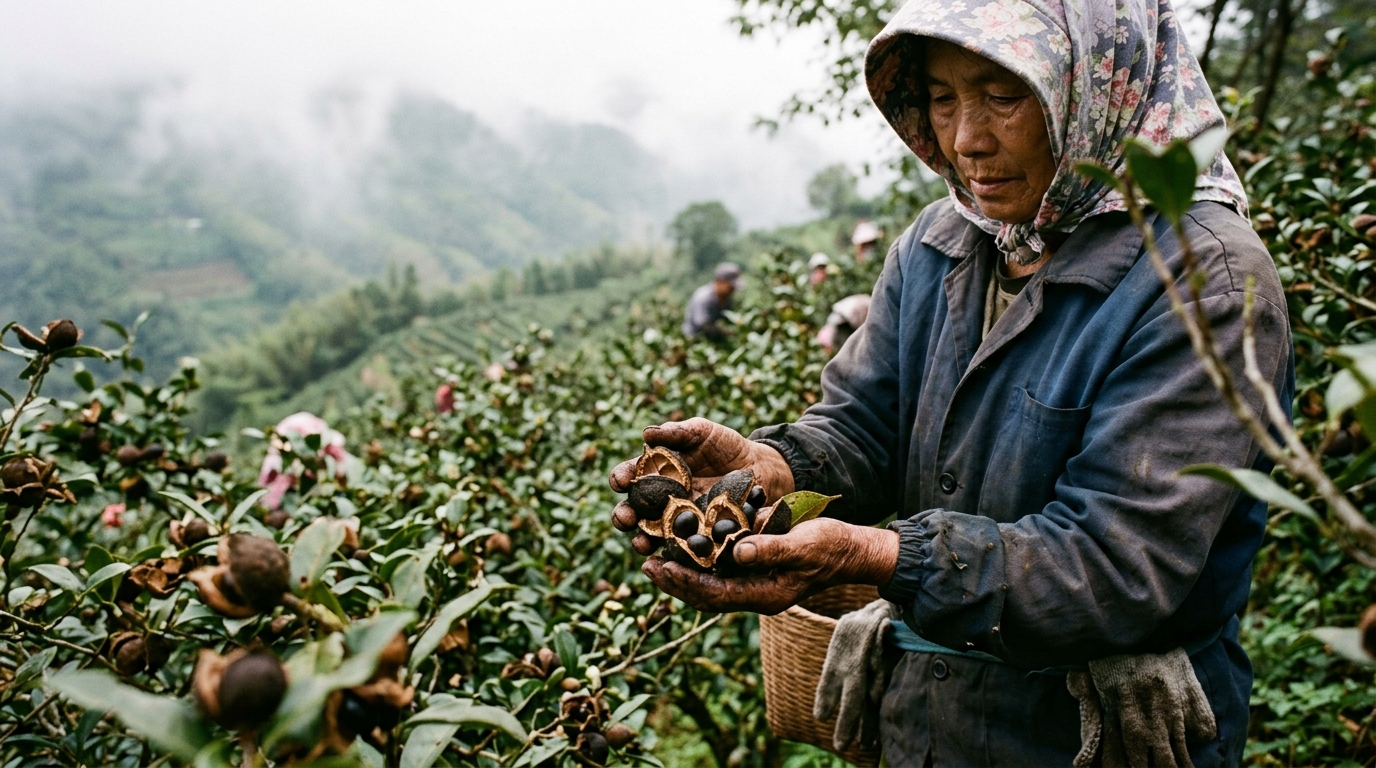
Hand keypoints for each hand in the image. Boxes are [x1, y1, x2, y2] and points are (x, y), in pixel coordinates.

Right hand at [608, 418, 794, 553]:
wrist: (760, 468)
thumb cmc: (726, 446)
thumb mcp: (702, 432)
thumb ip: (676, 432)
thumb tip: (647, 433)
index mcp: (655, 472)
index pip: (630, 475)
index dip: (621, 478)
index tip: (620, 481)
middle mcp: (660, 499)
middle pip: (634, 510)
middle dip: (624, 515)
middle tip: (625, 519)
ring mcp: (678, 521)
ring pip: (651, 534)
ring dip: (642, 540)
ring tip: (641, 544)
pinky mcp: (697, 537)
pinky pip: (682, 548)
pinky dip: (674, 554)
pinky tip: (671, 557)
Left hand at [640, 518, 897, 614]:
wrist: (849, 549)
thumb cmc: (830, 547)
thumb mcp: (804, 544)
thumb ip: (773, 549)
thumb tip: (739, 552)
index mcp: (765, 594)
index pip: (716, 594)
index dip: (686, 583)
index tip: (661, 569)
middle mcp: (754, 593)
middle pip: (705, 594)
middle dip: (676, 582)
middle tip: (646, 565)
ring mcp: (754, 583)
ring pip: (709, 585)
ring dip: (682, 574)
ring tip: (654, 559)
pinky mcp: (754, 569)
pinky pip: (720, 572)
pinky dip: (699, 562)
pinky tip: (681, 547)